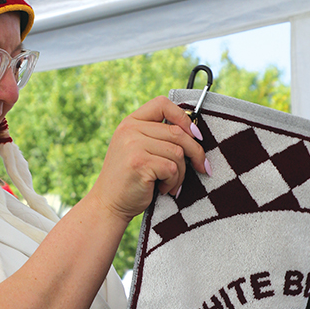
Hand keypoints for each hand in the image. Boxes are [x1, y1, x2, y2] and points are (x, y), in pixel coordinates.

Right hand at [93, 96, 208, 222]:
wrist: (108, 204)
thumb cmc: (129, 179)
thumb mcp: (137, 149)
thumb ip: (156, 136)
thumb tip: (194, 133)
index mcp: (130, 123)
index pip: (162, 104)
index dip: (183, 117)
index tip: (195, 135)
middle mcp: (129, 130)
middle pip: (177, 132)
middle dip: (194, 152)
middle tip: (200, 166)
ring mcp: (133, 146)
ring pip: (177, 152)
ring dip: (181, 173)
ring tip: (170, 183)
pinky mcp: (140, 163)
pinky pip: (172, 168)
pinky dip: (173, 182)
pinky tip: (163, 189)